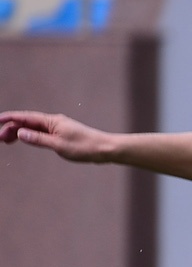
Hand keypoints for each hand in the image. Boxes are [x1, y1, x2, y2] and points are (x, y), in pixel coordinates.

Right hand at [0, 111, 117, 162]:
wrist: (105, 149)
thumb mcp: (58, 145)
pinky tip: (25, 140)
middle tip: (0, 138)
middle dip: (12, 128)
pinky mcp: (62, 135)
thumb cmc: (84, 147)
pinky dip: (31, 135)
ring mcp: (58, 128)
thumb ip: (38, 139)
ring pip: (34, 128)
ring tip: (7, 141)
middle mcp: (54, 122)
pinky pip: (41, 133)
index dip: (10, 118)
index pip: (26, 117)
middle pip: (28, 122)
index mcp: (52, 121)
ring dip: (20, 132)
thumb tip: (20, 133)